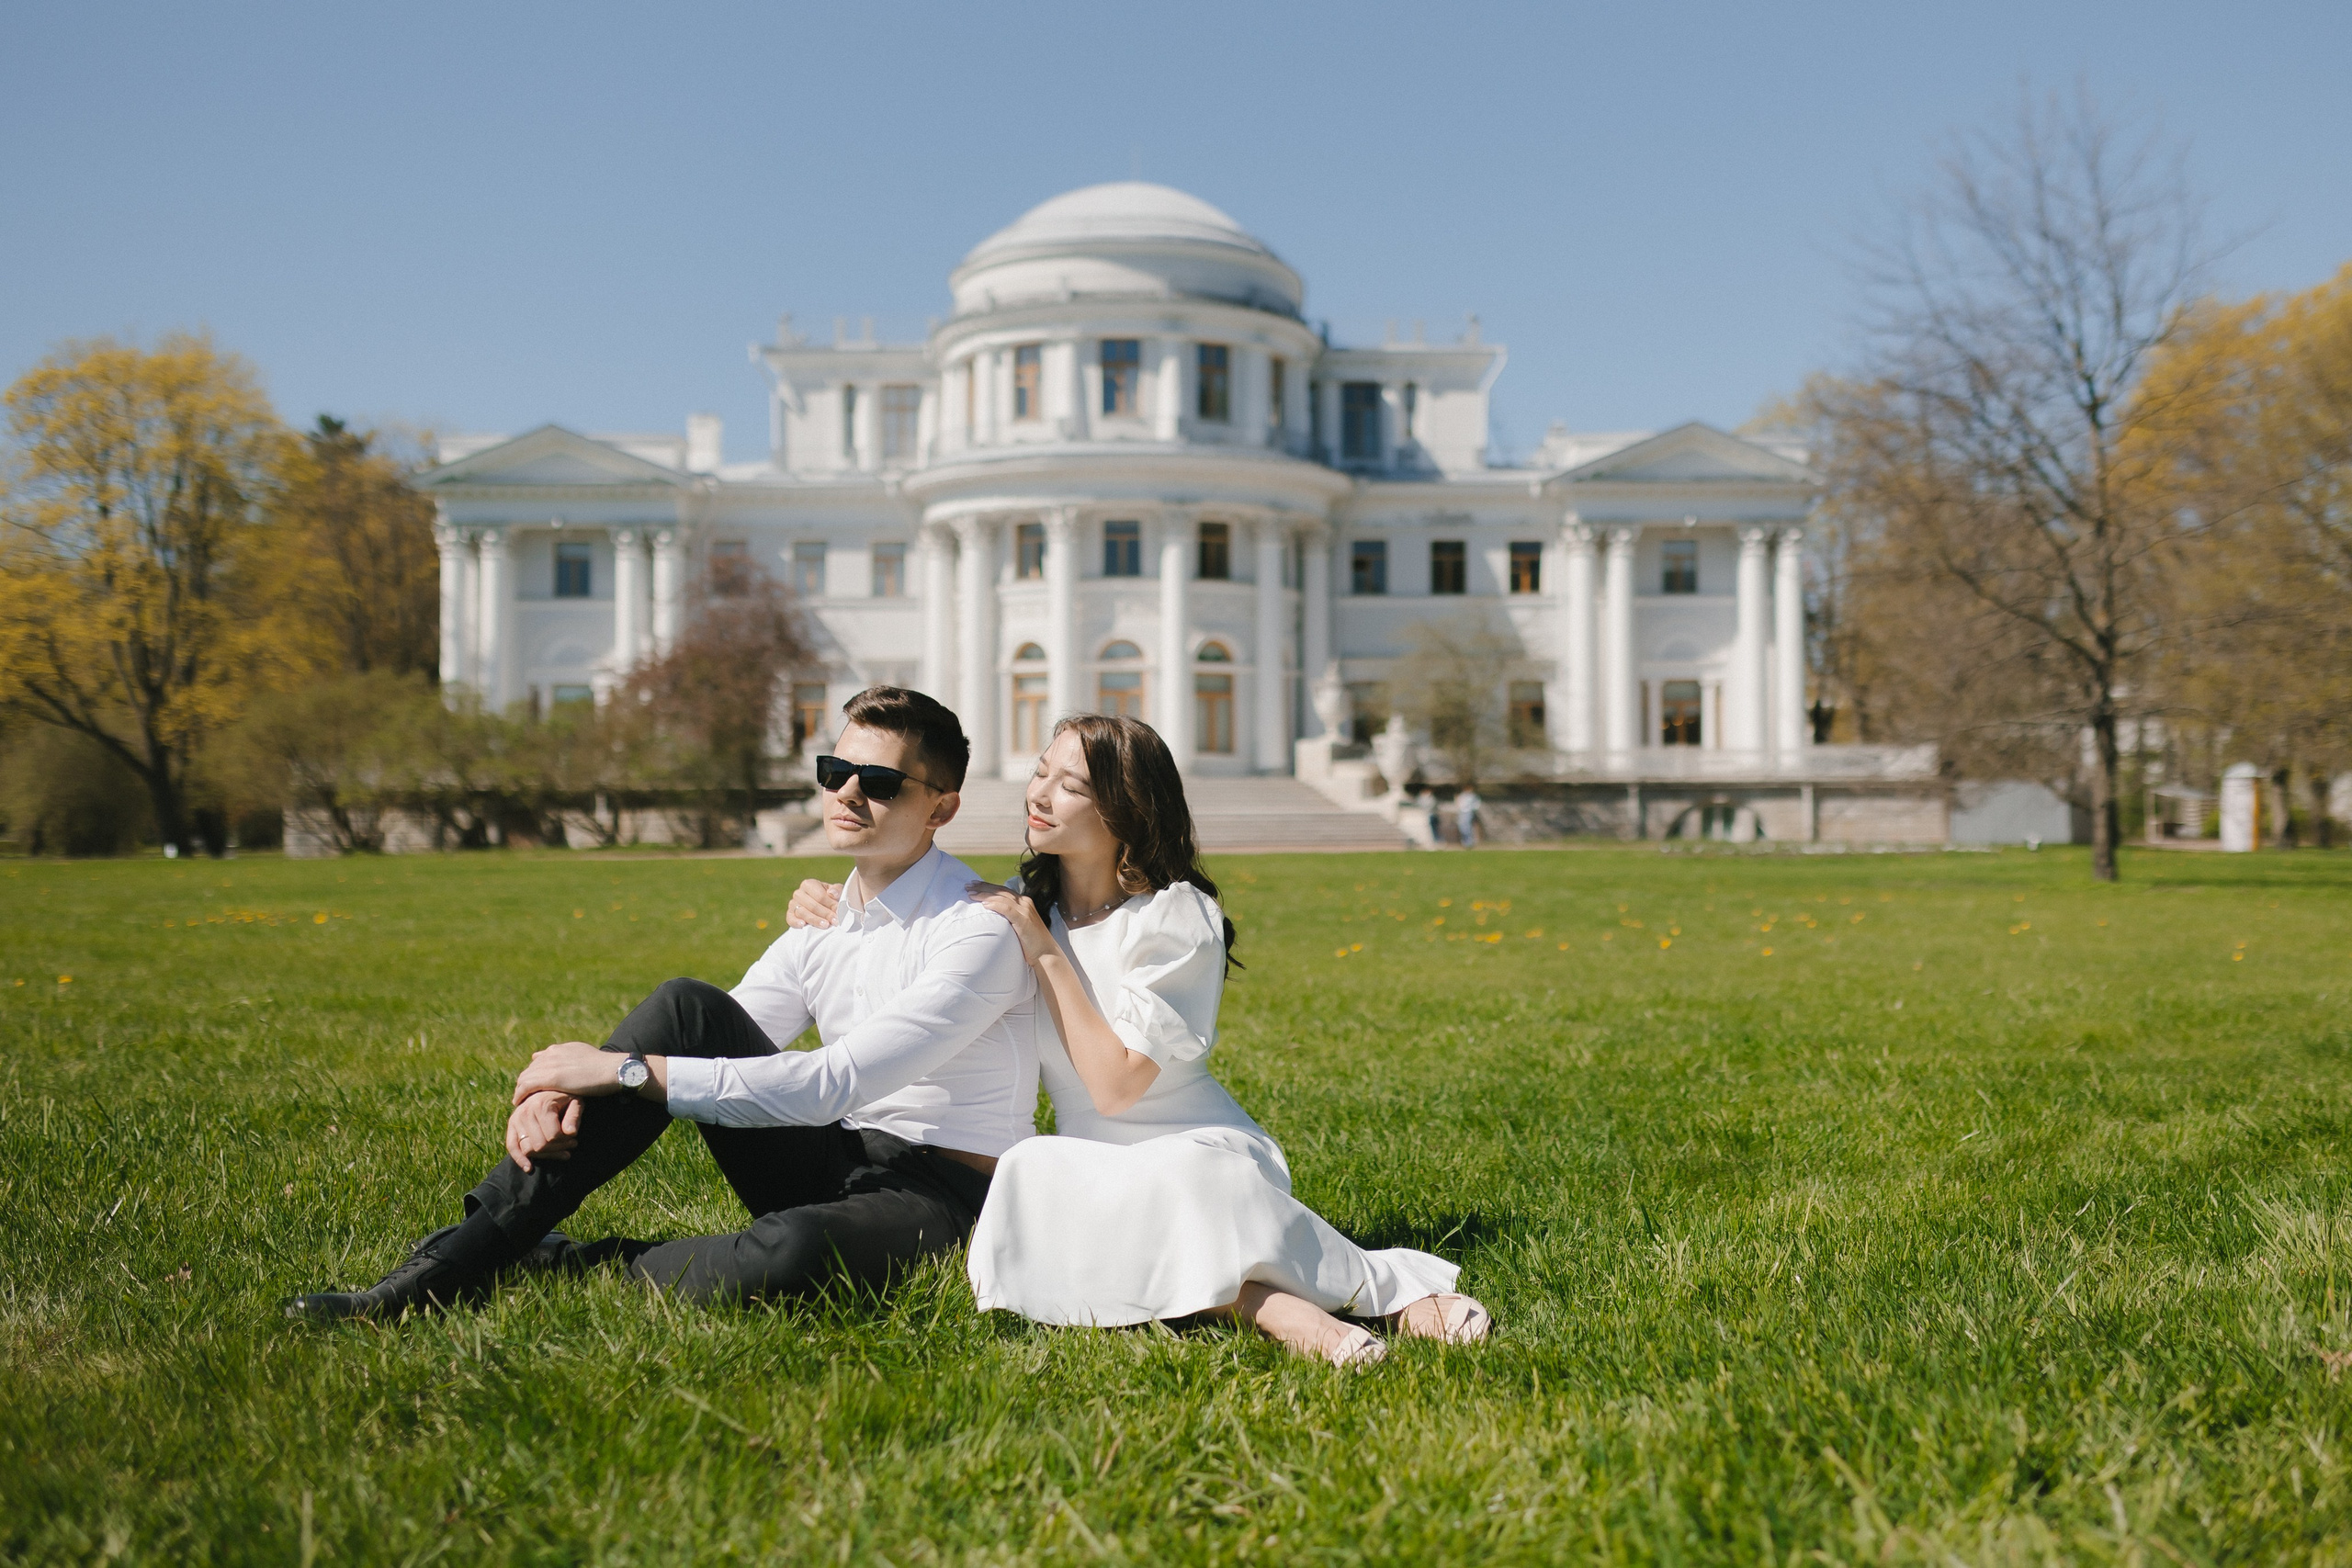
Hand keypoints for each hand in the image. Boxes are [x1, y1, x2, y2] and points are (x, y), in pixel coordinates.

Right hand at [506, 1090, 581, 1172]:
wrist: (550, 1087)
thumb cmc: (566, 1096)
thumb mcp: (576, 1102)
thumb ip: (574, 1116)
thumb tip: (571, 1133)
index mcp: (541, 1105)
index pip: (553, 1136)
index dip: (565, 1142)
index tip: (574, 1140)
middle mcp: (525, 1112)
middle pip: (540, 1145)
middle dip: (557, 1149)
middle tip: (570, 1146)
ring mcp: (516, 1119)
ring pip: (528, 1149)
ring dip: (545, 1155)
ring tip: (561, 1152)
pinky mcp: (511, 1124)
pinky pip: (511, 1146)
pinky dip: (519, 1159)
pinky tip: (529, 1168)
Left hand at [513, 1041, 631, 1103]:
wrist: (611, 1070)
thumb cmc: (603, 1067)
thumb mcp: (584, 1057)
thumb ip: (569, 1058)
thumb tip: (563, 1061)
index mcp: (559, 1049)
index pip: (538, 1061)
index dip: (534, 1074)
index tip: (533, 1085)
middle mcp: (551, 1054)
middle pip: (530, 1069)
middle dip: (524, 1082)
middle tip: (522, 1095)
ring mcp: (550, 1064)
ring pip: (525, 1077)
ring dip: (520, 1089)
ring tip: (518, 1100)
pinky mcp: (551, 1078)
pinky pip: (526, 1086)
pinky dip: (520, 1094)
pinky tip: (519, 1102)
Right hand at [786, 879, 842, 928]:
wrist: (823, 907)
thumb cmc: (830, 898)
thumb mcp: (836, 892)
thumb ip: (837, 890)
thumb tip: (832, 893)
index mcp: (809, 884)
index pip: (820, 896)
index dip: (830, 904)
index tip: (838, 911)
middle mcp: (799, 893)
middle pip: (812, 905)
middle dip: (825, 914)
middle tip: (835, 921)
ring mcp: (792, 904)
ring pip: (802, 912)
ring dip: (815, 920)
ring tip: (825, 925)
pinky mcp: (789, 915)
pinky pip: (790, 919)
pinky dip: (796, 922)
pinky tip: (803, 925)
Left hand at [966, 881, 1057, 965]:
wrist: (1046, 953)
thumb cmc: (1031, 943)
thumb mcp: (1019, 925)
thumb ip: (1010, 918)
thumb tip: (993, 916)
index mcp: (1024, 903)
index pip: (1003, 890)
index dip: (988, 886)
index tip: (974, 885)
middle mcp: (1025, 903)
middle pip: (1001, 891)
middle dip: (983, 887)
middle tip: (968, 885)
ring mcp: (1025, 911)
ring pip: (1002, 898)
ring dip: (985, 895)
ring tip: (971, 894)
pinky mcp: (1024, 920)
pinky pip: (1007, 909)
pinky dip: (995, 905)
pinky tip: (984, 905)